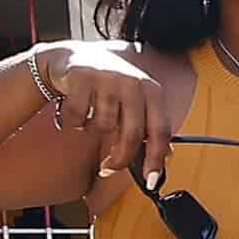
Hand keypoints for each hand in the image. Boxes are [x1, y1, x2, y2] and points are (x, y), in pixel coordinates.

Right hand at [38, 41, 170, 188]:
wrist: (73, 57)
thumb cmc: (109, 86)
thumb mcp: (136, 101)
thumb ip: (149, 125)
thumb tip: (165, 156)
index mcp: (152, 91)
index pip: (161, 131)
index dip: (156, 159)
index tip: (150, 181)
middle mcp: (133, 82)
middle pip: (132, 135)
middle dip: (120, 159)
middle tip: (108, 168)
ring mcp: (108, 78)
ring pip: (102, 127)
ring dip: (92, 131)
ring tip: (91, 118)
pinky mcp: (82, 77)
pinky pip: (77, 117)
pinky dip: (73, 121)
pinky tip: (75, 111)